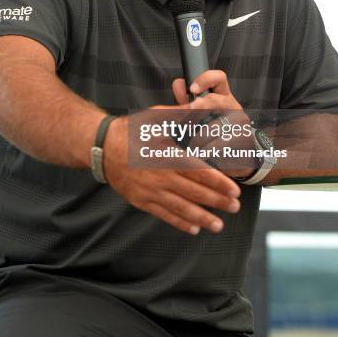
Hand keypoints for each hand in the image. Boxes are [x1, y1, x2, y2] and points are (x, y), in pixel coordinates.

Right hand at [102, 107, 240, 235]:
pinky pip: (164, 215)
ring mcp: (150, 191)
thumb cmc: (131, 130)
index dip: (218, 182)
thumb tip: (201, 108)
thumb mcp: (154, 117)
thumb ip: (179, 115)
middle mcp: (160, 176)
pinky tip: (194, 229)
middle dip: (217, 201)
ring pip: (181, 208)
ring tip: (219, 225)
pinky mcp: (141, 201)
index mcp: (166, 155)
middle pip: (194, 192)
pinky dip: (180, 223)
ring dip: (203, 218)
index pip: (198, 171)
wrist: (102, 147)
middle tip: (235, 207)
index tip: (234, 190)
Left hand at [173, 70, 257, 177]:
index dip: (204, 80)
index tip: (192, 89)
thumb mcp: (201, 113)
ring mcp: (240, 121)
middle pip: (213, 100)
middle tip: (185, 122)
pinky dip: (206, 150)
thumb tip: (178, 84)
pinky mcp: (243, 138)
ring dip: (196, 138)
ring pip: (212, 126)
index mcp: (223, 96)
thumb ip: (187, 99)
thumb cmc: (216, 131)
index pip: (218, 78)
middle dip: (195, 111)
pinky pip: (218, 144)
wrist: (240, 154)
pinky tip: (202, 153)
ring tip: (191, 144)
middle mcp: (234, 105)